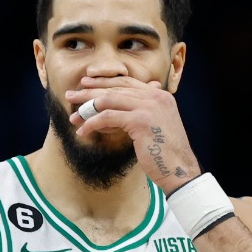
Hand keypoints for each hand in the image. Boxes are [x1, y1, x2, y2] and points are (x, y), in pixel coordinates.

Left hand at [67, 77, 200, 193]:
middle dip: (90, 92)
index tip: (86, 83)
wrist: (180, 169)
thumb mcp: (158, 126)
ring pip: (109, 100)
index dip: (105, 81)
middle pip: (115, 88)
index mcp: (160, 95)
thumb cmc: (167, 153)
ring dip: (87, 108)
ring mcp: (148, 107)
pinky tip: (83, 131)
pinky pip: (108, 117)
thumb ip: (144, 112)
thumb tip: (121, 111)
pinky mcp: (139, 120)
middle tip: (71, 95)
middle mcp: (155, 97)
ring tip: (73, 116)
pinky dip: (92, 123)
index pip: (127, 82)